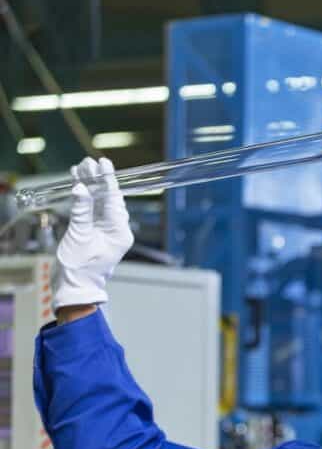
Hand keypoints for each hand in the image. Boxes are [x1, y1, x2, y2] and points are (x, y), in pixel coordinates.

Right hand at [53, 157, 133, 309]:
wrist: (74, 287)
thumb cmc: (80, 268)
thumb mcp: (79, 237)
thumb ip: (81, 212)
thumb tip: (81, 188)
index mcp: (121, 232)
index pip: (114, 200)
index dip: (108, 180)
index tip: (104, 163)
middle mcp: (117, 229)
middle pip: (109, 198)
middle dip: (98, 179)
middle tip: (89, 162)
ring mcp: (106, 229)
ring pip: (100, 201)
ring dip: (90, 185)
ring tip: (81, 167)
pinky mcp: (95, 230)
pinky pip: (92, 209)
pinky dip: (85, 196)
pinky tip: (78, 182)